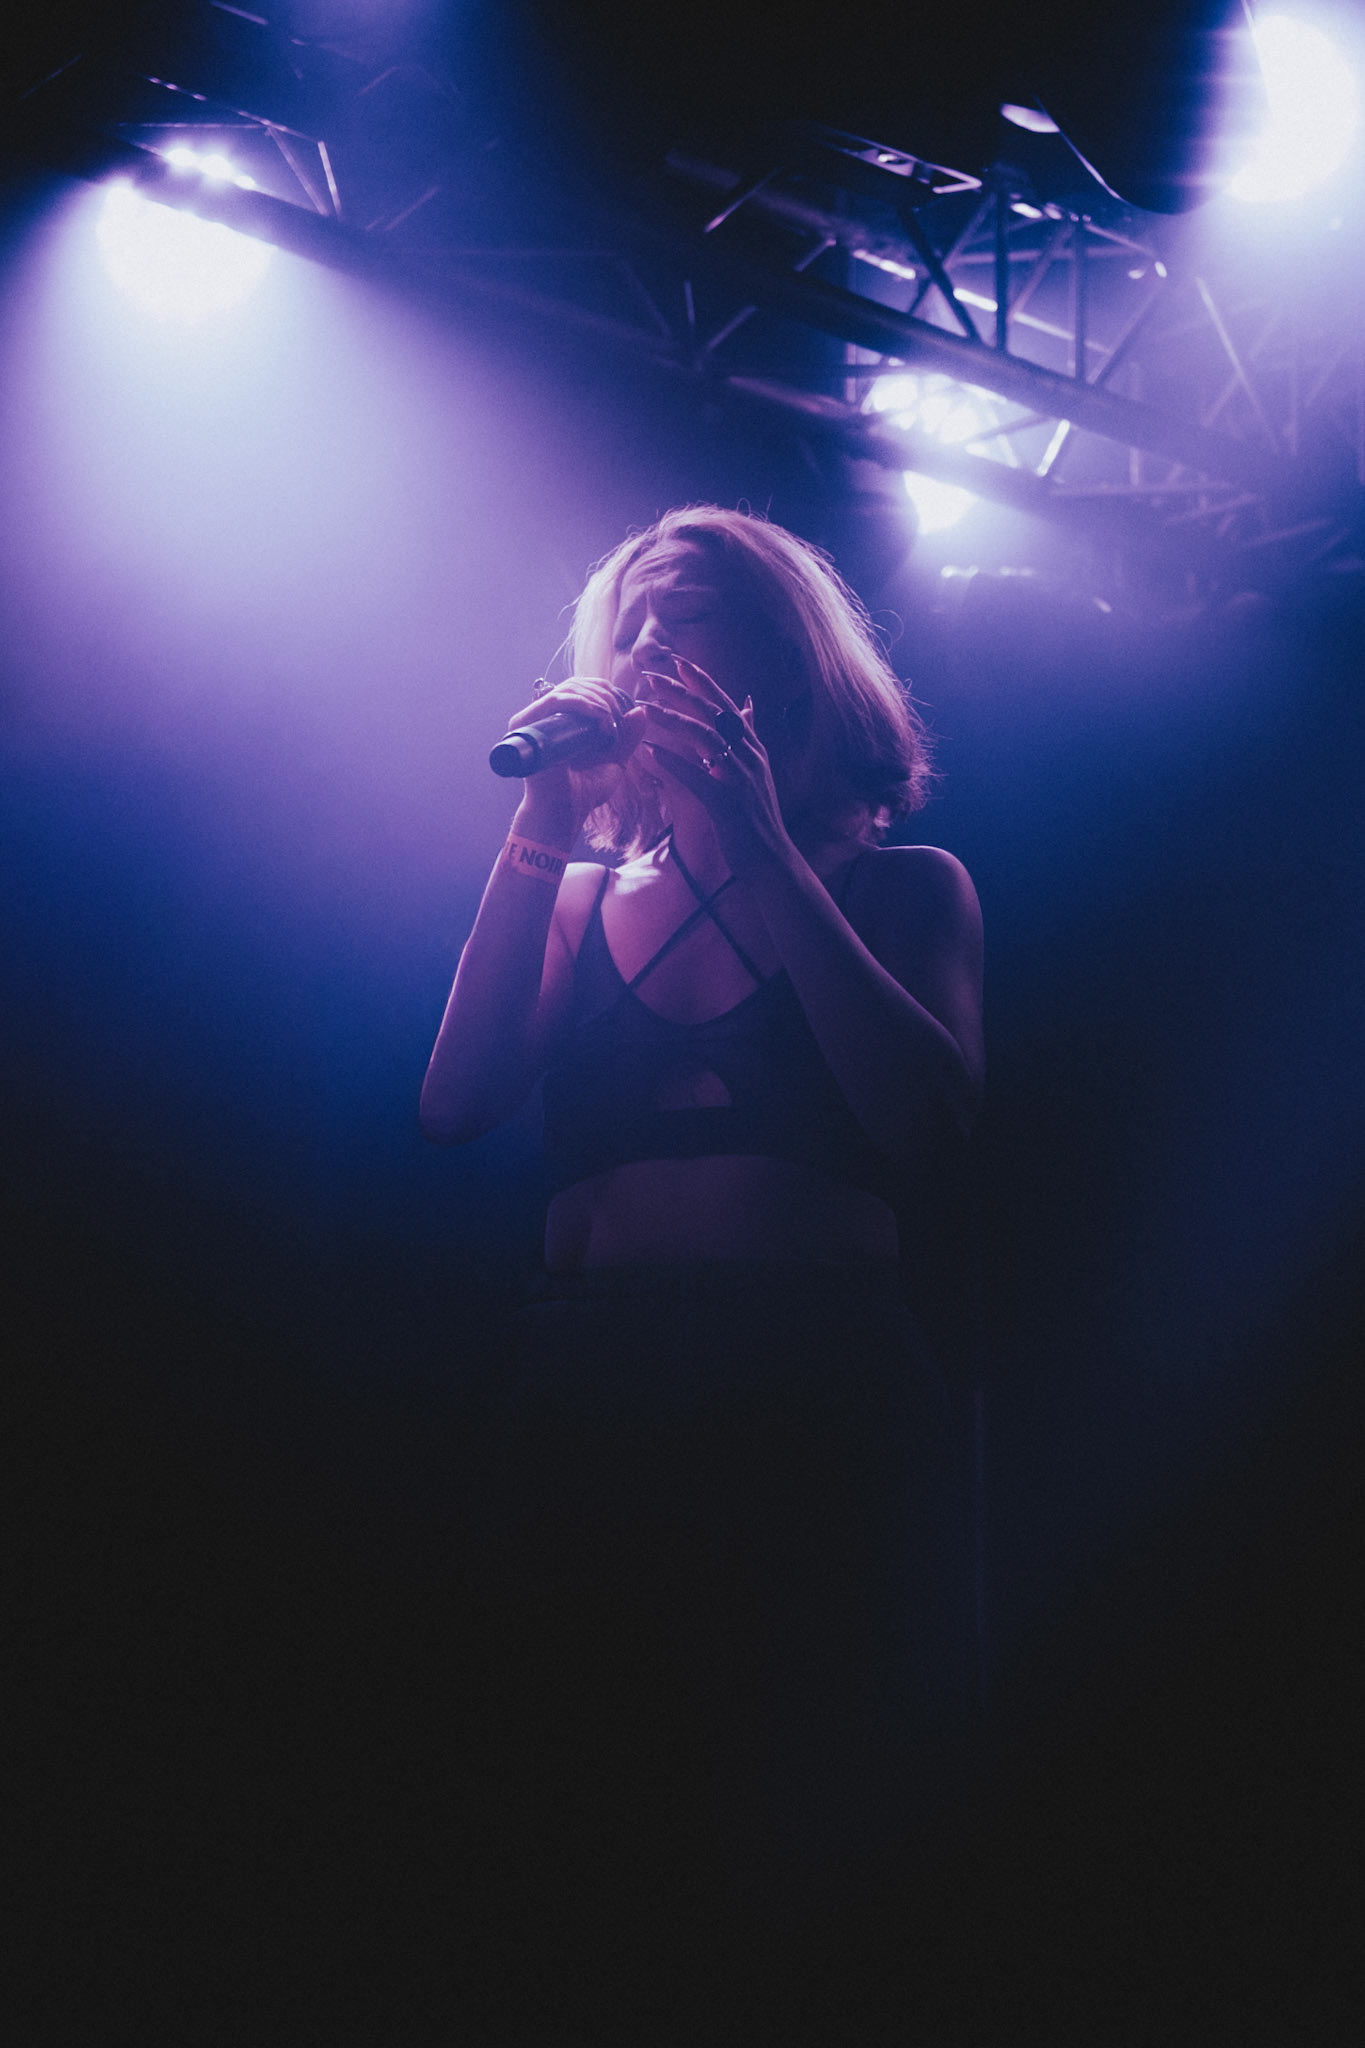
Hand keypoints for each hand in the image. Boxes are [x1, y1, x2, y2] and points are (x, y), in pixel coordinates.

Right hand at [505, 675, 646, 840]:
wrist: (566, 811)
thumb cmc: (585, 790)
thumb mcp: (614, 760)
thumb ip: (627, 738)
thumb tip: (640, 710)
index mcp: (562, 720)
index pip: (581, 688)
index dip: (605, 691)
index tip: (621, 712)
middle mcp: (545, 717)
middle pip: (576, 685)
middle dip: (604, 695)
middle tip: (617, 717)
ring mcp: (534, 720)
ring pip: (567, 690)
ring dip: (596, 700)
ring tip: (609, 721)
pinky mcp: (524, 725)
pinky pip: (554, 701)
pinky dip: (580, 702)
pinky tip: (599, 716)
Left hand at [637, 657, 794, 878]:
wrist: (771, 858)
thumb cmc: (757, 816)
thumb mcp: (757, 769)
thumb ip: (749, 736)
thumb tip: (747, 705)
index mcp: (753, 747)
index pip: (726, 705)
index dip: (703, 682)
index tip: (678, 662)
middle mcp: (749, 756)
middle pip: (713, 713)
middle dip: (682, 691)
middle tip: (652, 676)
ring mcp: (740, 777)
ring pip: (704, 737)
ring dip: (672, 719)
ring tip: (645, 708)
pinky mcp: (728, 801)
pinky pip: (697, 775)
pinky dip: (674, 761)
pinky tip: (651, 751)